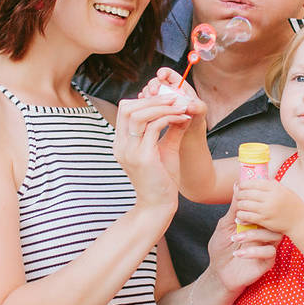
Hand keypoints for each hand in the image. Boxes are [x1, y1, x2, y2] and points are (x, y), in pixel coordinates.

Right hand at [113, 95, 194, 209]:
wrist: (159, 205)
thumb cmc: (162, 180)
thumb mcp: (165, 149)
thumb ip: (170, 129)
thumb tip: (181, 108)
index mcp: (122, 143)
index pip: (125, 110)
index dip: (144, 100)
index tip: (166, 100)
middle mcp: (121, 146)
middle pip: (127, 108)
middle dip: (152, 100)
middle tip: (175, 99)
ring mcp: (129, 151)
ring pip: (138, 115)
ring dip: (161, 106)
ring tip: (180, 106)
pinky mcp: (142, 157)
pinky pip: (153, 128)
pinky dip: (169, 118)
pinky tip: (182, 119)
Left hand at [205, 209, 277, 299]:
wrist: (219, 272)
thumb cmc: (222, 247)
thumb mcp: (225, 225)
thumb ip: (234, 209)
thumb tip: (237, 187)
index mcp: (256, 222)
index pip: (264, 209)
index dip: (258, 203)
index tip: (246, 200)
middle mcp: (265, 232)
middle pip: (273, 220)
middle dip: (258, 218)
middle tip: (240, 220)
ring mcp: (268, 246)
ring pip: (273, 235)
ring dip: (253, 235)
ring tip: (235, 238)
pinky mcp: (268, 260)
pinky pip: (269, 252)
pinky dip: (254, 251)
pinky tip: (239, 253)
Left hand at [231, 177, 303, 236]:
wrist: (300, 222)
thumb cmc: (294, 205)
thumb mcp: (285, 190)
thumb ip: (272, 185)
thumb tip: (258, 179)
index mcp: (275, 188)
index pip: (254, 183)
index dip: (244, 183)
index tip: (241, 184)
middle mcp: (270, 198)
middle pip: (247, 193)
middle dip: (239, 193)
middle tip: (238, 194)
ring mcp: (266, 209)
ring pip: (245, 204)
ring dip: (239, 204)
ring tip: (239, 204)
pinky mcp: (264, 220)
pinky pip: (247, 216)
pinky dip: (241, 214)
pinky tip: (241, 214)